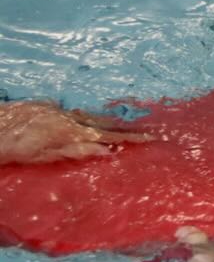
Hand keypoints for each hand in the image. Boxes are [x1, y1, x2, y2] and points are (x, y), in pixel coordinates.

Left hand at [0, 101, 152, 165]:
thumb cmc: (16, 149)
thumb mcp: (46, 156)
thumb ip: (77, 151)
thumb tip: (108, 150)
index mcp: (72, 132)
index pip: (108, 136)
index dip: (130, 138)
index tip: (150, 138)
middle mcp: (68, 118)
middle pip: (102, 122)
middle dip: (124, 127)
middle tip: (144, 130)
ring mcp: (57, 109)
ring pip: (88, 115)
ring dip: (106, 120)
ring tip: (121, 124)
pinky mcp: (45, 106)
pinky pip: (70, 111)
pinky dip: (82, 116)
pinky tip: (81, 119)